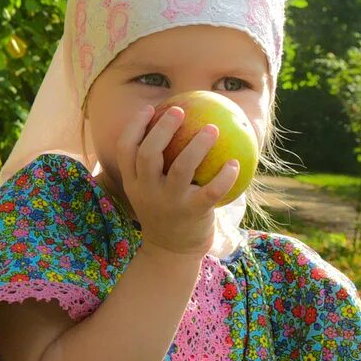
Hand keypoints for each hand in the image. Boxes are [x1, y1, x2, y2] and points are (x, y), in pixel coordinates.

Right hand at [115, 103, 240, 257]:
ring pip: (181, 168)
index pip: (126, 150)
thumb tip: (175, 126)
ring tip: (213, 129)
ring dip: (198, 145)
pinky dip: (224, 176)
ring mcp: (169, 202)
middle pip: (148, 154)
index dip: (135, 126)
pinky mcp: (192, 213)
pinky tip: (235, 163)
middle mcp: (147, 190)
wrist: (172, 251)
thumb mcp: (150, 191)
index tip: (151, 109)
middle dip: (163, 129)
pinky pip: (211, 191)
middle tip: (180, 111)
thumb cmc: (165, 211)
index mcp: (133, 182)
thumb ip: (154, 166)